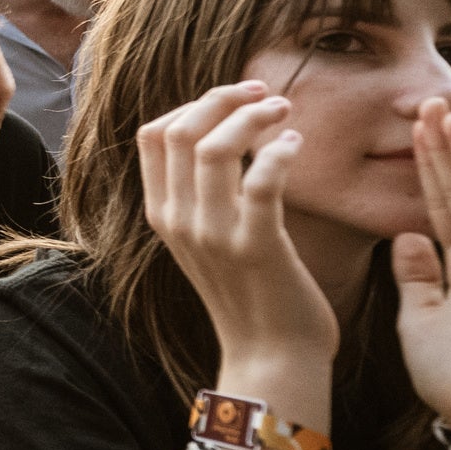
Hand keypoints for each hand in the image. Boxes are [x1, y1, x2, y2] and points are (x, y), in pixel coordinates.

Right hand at [136, 82, 337, 400]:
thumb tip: (222, 134)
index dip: (194, 103)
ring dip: (254, 117)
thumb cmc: (250, 293)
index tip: (237, 97)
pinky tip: (296, 144)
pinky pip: (262, 180)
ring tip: (285, 112)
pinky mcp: (255, 247)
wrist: (270, 355)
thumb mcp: (207, 239)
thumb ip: (203, 193)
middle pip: (181, 129)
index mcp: (162, 214)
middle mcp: (178, 221)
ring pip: (216, 147)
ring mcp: (213, 235)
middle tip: (266, 94)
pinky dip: (280, 151)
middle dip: (225, 98)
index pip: (154, 134)